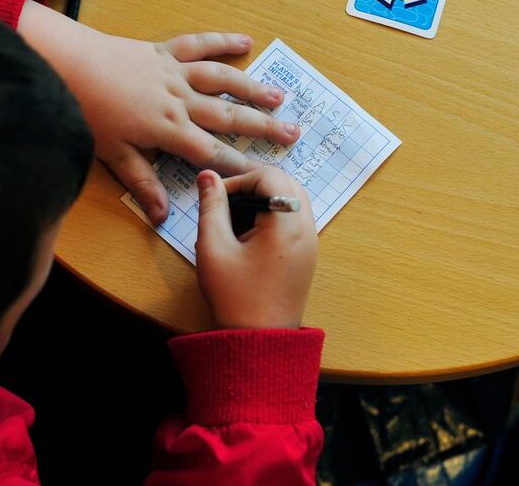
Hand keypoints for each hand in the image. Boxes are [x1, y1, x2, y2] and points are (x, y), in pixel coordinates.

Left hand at [16, 1, 299, 223]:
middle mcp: (180, 101)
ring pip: (223, 80)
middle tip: (292, 133)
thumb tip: (164, 216)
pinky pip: (200, 44)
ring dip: (253, 88)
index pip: (211, 153)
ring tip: (279, 96)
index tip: (262, 173)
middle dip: (263, 126)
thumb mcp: (115, 156)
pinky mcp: (165, 52)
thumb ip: (143, 183)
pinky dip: (223, 41)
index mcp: (169, 131)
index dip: (238, 165)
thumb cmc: (89, 113)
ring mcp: (175, 73)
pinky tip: (246, 41)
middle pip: (229, 116)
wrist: (69, 66)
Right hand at [194, 168, 316, 329]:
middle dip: (254, 186)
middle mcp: (307, 229)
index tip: (217, 197)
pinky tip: (250, 236)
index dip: (239, 179)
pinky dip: (274, 216)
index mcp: (287, 225)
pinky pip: (295, 219)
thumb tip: (208, 176)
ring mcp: (311, 243)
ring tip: (236, 221)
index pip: (269, 176)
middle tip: (227, 203)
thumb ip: (211, 206)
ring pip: (293, 199)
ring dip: (265, 200)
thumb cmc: (234, 297)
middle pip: (286, 182)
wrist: (259, 341)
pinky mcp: (308, 255)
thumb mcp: (214, 247)